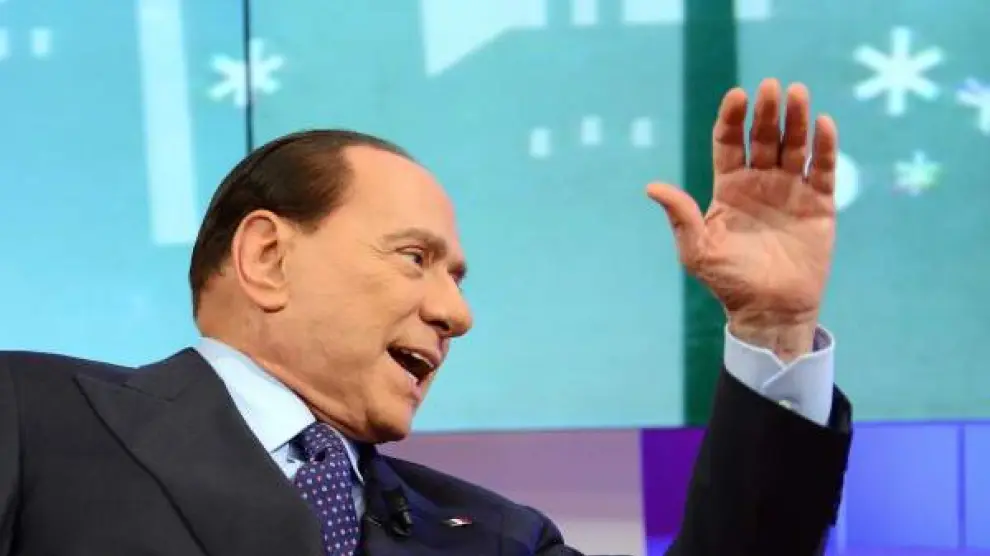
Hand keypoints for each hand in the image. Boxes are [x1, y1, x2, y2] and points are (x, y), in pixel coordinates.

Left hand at [647, 79, 836, 359]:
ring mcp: (790, 190)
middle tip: (770, 86)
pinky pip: (823, 168)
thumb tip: (652, 187)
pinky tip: (823, 124)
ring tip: (796, 93)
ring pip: (794, 145)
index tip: (736, 96)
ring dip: (797, 119)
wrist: (770, 310)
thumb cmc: (729, 282)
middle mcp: (760, 182)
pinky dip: (825, 146)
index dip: (732, 118)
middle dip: (766, 111)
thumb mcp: (698, 251)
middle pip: (763, 137)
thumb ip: (680, 217)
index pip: (729, 142)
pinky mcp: (819, 203)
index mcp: (729, 187)